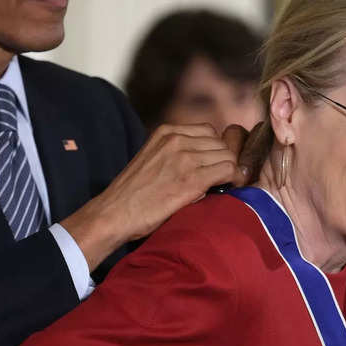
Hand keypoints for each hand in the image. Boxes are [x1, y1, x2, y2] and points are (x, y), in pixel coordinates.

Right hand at [60, 123, 244, 270]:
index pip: (208, 132)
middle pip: (220, 143)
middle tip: (218, 180)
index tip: (211, 167)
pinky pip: (228, 170)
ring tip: (218, 187)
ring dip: (227, 171)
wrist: (114, 213)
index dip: (214, 151)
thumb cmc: (132, 194)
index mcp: (166, 132)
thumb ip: (176, 152)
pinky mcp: (192, 179)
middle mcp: (176, 139)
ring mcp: (184, 158)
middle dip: (222, 161)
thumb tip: (208, 160)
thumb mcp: (152, 158)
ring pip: (227, 156)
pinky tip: (224, 190)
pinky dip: (232, 180)